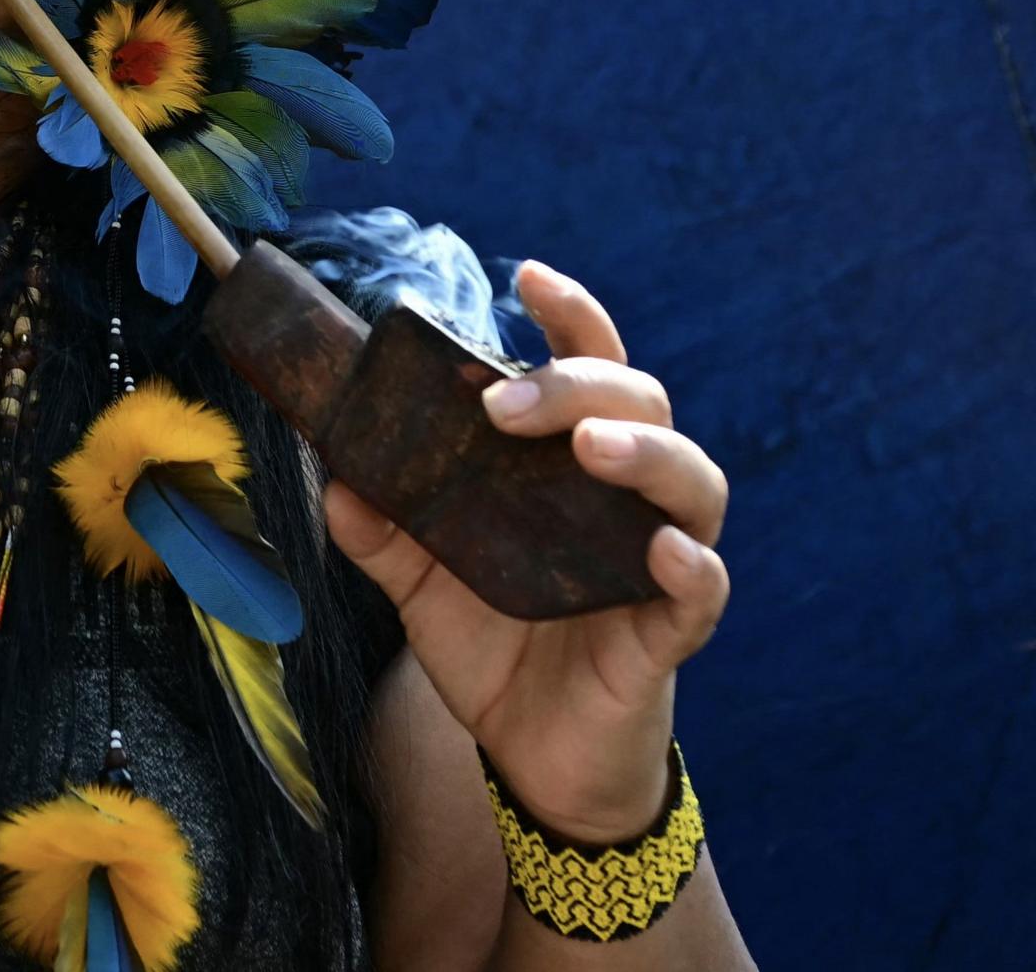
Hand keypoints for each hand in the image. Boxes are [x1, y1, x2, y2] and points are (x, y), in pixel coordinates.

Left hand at [319, 261, 729, 843]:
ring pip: (693, 479)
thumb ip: (381, 528)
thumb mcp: (420, 583)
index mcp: (569, 468)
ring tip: (590, 447)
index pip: (590, 368)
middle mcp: (625, 497)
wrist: (531, 761)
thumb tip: (332, 472)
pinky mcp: (671, 632)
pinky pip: (703, 587)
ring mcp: (657, 560)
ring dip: (645, 451)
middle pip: (642, 403)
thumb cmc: (495, 652)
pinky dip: (690, 562)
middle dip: (579, 383)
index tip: (526, 273)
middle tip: (505, 400)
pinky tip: (661, 550)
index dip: (571, 315)